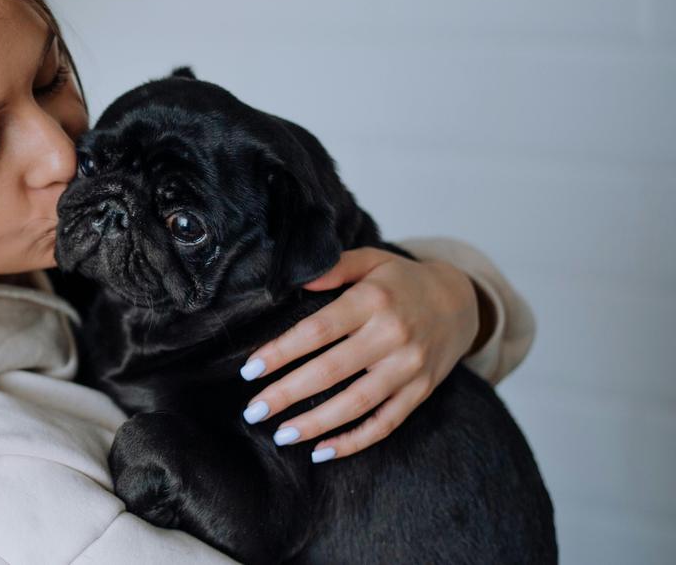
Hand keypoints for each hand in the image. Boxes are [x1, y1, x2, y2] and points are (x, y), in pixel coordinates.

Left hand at [237, 246, 479, 461]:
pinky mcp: (420, 391)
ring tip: (281, 434)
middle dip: (288, 394)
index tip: (250, 370)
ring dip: (316, 424)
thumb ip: (334, 267)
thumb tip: (294, 280)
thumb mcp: (371, 260)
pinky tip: (322, 451)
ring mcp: (409, 368)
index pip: (318, 330)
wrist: (460, 301)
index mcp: (373, 301)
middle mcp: (392, 336)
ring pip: (356, 404)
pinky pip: (386, 423)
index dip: (281, 352)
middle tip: (253, 410)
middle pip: (331, 371)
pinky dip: (354, 441)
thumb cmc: (402, 281)